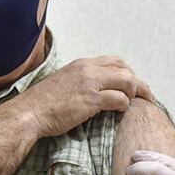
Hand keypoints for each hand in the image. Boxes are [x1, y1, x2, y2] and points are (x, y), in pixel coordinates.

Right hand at [18, 57, 153, 137]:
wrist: (29, 113)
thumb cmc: (43, 103)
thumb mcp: (64, 82)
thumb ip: (81, 80)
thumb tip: (96, 87)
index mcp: (82, 64)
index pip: (115, 61)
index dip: (128, 72)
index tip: (133, 84)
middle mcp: (88, 69)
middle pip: (125, 70)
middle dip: (138, 83)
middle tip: (145, 96)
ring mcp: (90, 83)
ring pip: (127, 82)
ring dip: (135, 94)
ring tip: (136, 104)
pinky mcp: (90, 100)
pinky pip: (119, 99)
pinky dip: (125, 105)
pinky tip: (122, 111)